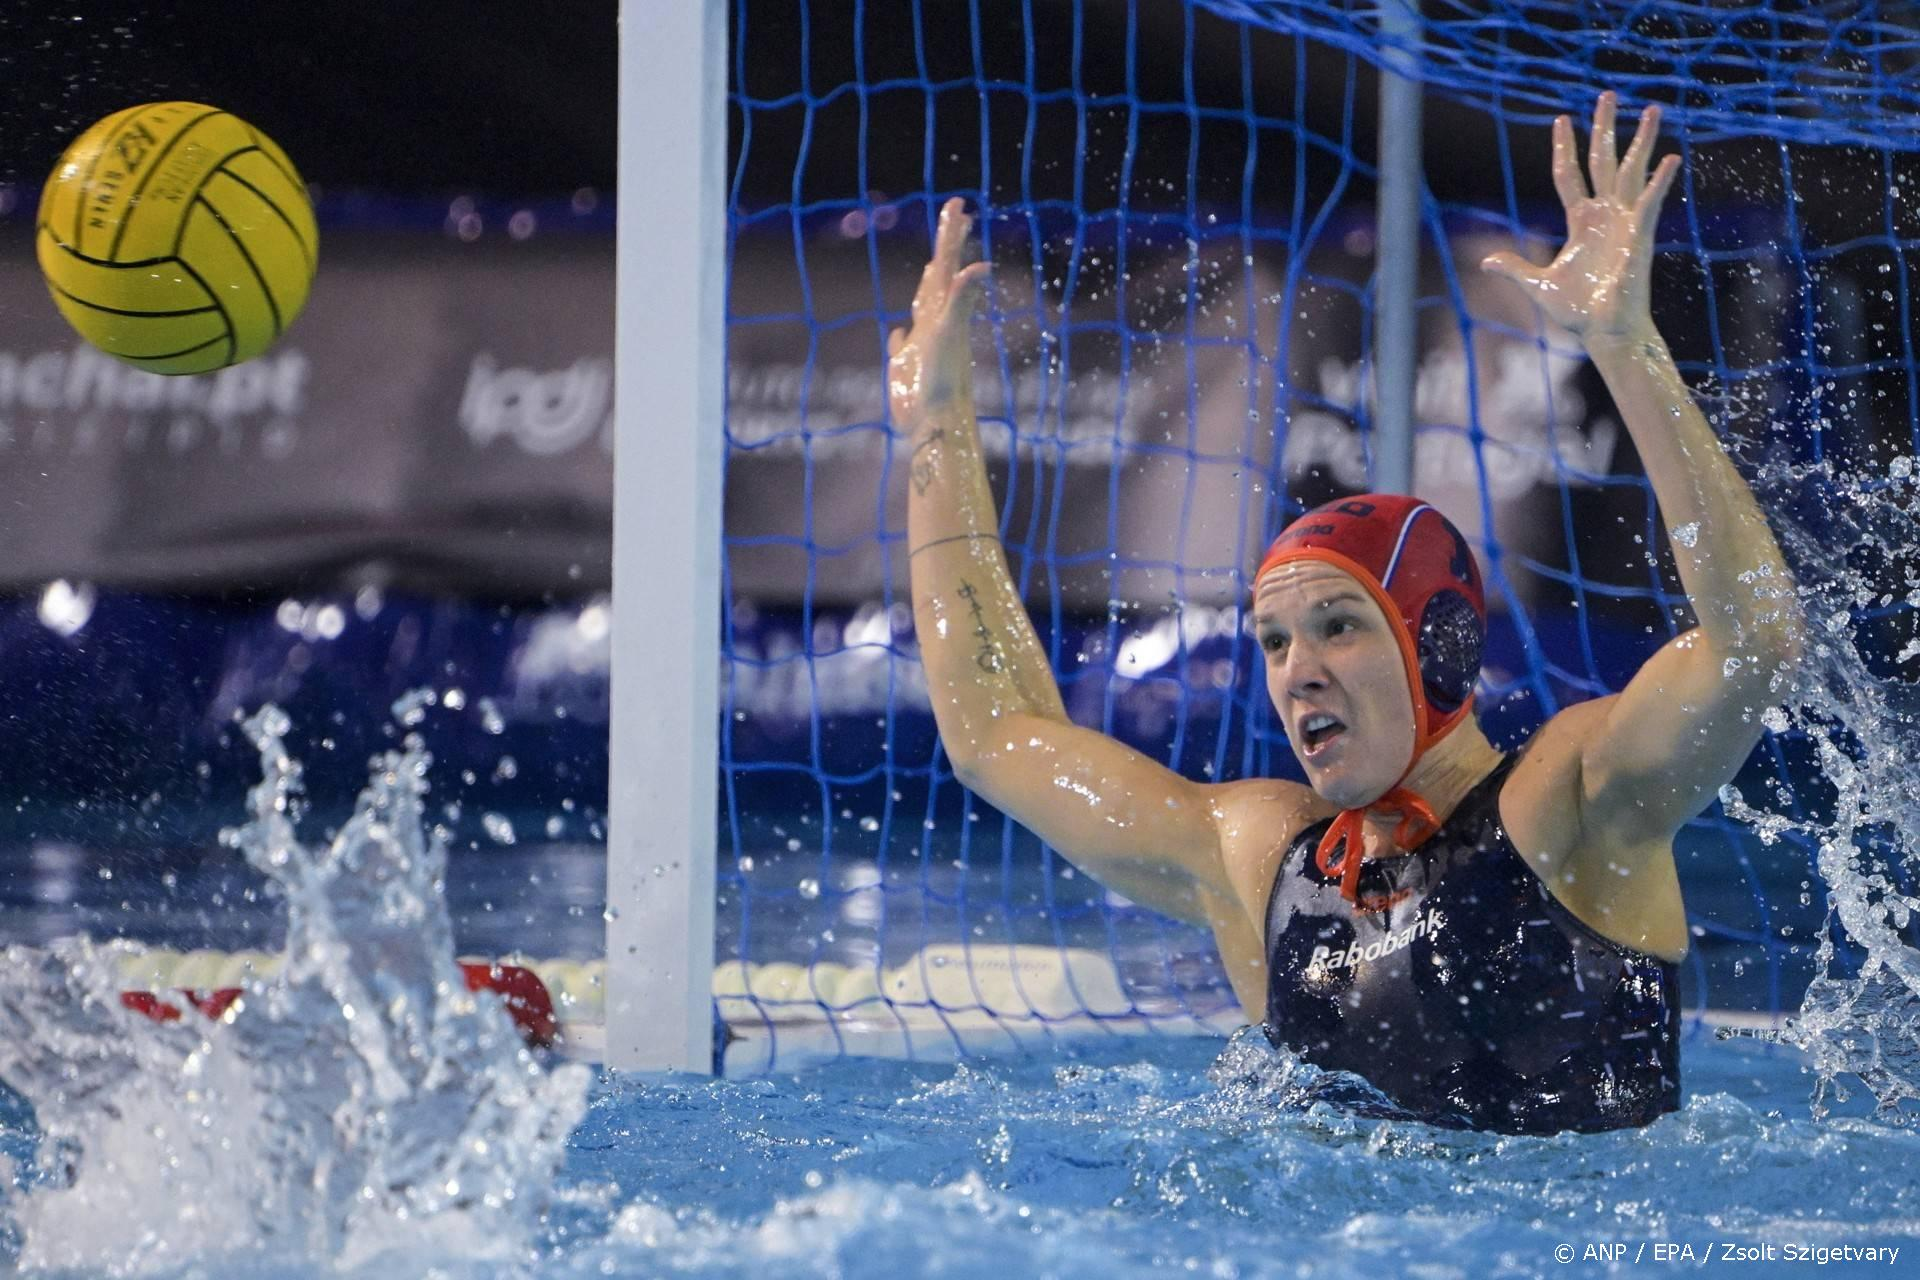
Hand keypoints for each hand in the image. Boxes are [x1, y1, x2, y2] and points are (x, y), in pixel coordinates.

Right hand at [888, 197, 989, 427]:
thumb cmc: (942, 384)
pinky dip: (899, 336)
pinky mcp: (907, 369)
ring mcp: (921, 345)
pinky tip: (899, 334)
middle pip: (940, 275)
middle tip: (956, 216)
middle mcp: (934, 323)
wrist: (937, 427)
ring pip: (924, 306)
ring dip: (929, 284)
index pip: (948, 264)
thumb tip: (981, 267)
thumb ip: (961, 301)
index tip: (959, 204)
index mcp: (942, 312)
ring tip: (934, 266)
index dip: (951, 235)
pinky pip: (902, 345)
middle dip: (947, 246)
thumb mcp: (949, 336)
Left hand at [1480, 92, 1679, 347]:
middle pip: (1603, 161)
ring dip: (1642, 141)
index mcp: (1580, 221)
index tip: (1561, 119)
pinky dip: (1660, 182)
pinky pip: (1650, 203)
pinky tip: (1671, 158)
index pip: (1569, 174)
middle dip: (1605, 128)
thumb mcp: (1538, 284)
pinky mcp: (1640, 235)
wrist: (1603, 331)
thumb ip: (1516, 267)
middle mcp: (1605, 214)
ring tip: (1652, 109)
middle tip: (1607, 95)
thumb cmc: (1577, 311)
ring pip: (1632, 171)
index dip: (1564, 147)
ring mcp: (1625, 221)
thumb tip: (1487, 261)